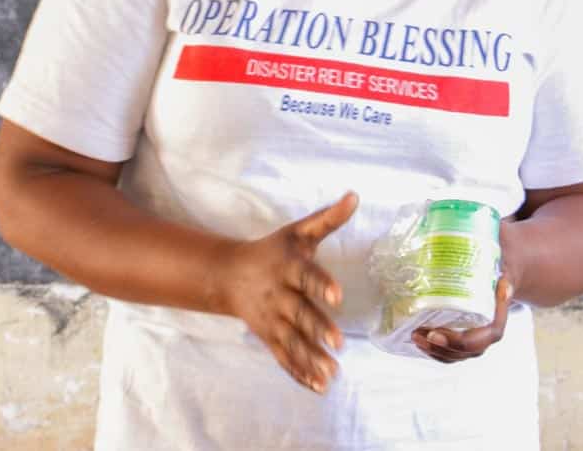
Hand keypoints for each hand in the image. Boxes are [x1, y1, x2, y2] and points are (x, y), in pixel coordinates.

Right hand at [216, 192, 357, 394]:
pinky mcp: (268, 336)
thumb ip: (328, 219)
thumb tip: (355, 196)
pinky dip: (299, 372)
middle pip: (299, 313)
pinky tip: (319, 386)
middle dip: (317, 328)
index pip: (306, 276)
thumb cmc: (272, 250)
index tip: (339, 296)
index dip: (322, 285)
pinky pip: (283, 356)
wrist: (227, 274)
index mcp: (288, 267)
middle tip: (339, 343)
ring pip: (292, 340)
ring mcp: (272, 319)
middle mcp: (279, 295)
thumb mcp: (297, 232)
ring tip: (333, 373)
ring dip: (311, 357)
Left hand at [410, 276, 513, 362]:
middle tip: (417, 334)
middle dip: (438, 346)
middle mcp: (485, 338)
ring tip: (414, 336)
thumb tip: (504, 286)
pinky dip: (433, 350)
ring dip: (432, 350)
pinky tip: (419, 341)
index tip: (433, 333)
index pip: (476, 341)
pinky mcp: (463, 343)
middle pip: (462, 351)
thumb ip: (502, 282)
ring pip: (453, 355)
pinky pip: (449, 354)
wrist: (502, 281)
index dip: (455, 341)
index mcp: (495, 326)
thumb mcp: (503, 274)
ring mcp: (474, 344)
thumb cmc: (499, 277)